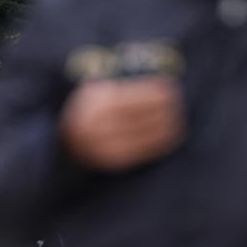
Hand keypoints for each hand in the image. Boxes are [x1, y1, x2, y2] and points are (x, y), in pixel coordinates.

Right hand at [59, 77, 184, 171]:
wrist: (68, 144)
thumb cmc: (91, 112)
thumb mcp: (97, 92)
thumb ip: (122, 87)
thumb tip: (161, 85)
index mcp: (93, 103)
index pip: (131, 96)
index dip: (153, 91)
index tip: (171, 86)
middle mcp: (97, 125)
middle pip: (140, 115)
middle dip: (163, 107)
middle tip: (178, 101)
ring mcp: (105, 146)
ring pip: (145, 134)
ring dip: (166, 124)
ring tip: (178, 116)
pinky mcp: (114, 161)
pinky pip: (144, 151)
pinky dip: (161, 142)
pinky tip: (173, 134)